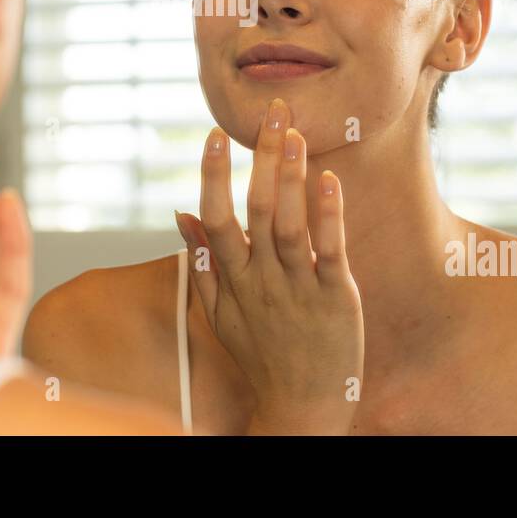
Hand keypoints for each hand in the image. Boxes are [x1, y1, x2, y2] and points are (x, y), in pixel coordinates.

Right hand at [175, 98, 363, 434]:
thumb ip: (202, 262)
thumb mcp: (220, 313)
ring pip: (291, 225)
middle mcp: (262, 279)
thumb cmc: (260, 357)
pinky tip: (330, 180)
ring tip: (294, 134)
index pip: (215, 218)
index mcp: (233, 279)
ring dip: (291, 177)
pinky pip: (330, 251)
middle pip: (257, 209)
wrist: (302, 407)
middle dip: (262, 157)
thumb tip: (180, 214)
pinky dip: (329, 215)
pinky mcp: (335, 297)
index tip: (214, 135)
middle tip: (271, 111)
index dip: (212, 176)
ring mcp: (299, 287)